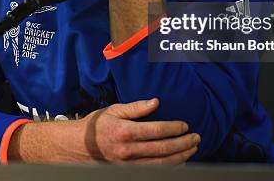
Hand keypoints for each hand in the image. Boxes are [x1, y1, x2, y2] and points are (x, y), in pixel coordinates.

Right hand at [9, 98, 200, 163]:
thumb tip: (156, 102)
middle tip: (197, 138)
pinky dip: (169, 168)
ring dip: (180, 157)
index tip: (185, 125)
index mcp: (125, 132)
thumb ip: (136, 107)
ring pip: (161, 165)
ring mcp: (128, 165)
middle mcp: (128, 150)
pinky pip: (153, 172)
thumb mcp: (113, 110)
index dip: (175, 128)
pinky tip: (178, 162)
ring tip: (192, 150)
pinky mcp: (127, 172)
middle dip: (183, 144)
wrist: (77, 147)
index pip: (157, 130)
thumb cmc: (95, 125)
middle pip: (163, 149)